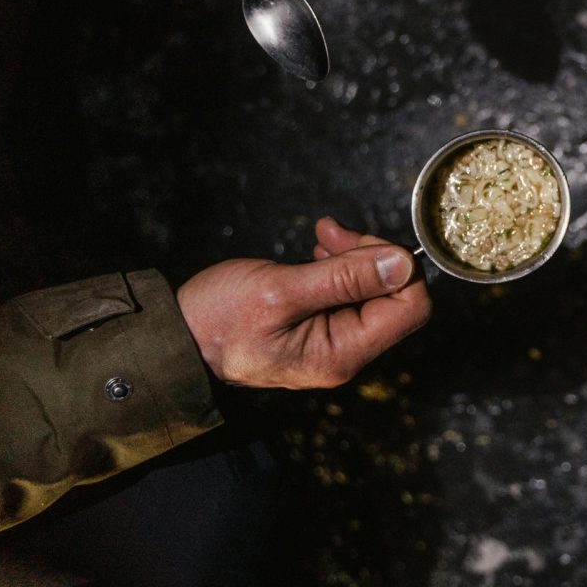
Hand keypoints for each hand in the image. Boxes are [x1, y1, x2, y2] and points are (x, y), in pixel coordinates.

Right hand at [176, 217, 431, 388]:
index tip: (355, 242)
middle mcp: (346, 354)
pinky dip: (340, 267)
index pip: (411, 309)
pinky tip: (317, 253)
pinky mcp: (322, 328)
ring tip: (320, 238)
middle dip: (371, 256)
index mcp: (342, 354)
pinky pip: (351, 294)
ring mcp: (335, 343)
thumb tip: (402, 264)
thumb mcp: (279, 291)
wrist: (176, 338)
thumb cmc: (216, 321)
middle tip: (331, 233)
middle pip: (397, 298)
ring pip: (375, 292)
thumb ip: (344, 278)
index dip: (396, 267)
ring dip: (354, 257)